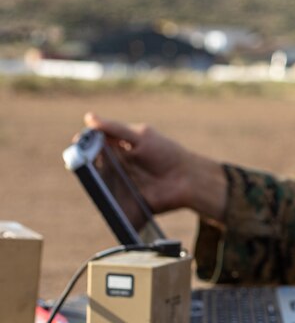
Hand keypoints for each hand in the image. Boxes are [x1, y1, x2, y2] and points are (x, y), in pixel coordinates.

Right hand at [83, 112, 227, 220]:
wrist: (188, 179)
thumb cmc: (166, 153)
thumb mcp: (142, 137)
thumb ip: (116, 129)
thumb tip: (89, 117)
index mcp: (116, 149)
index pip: (91, 146)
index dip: (82, 145)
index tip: (78, 144)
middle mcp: (114, 167)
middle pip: (90, 167)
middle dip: (85, 166)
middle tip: (87, 164)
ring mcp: (118, 185)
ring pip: (97, 186)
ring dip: (94, 184)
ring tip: (96, 180)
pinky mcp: (124, 203)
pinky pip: (109, 205)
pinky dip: (105, 203)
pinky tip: (104, 198)